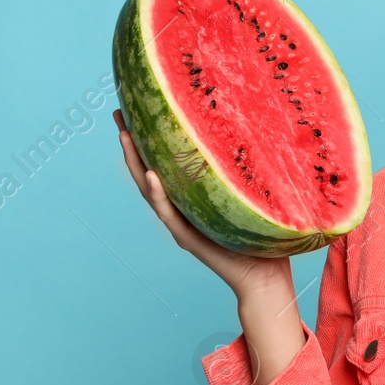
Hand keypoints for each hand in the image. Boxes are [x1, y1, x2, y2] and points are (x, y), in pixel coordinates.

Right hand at [114, 108, 292, 299]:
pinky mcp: (189, 238)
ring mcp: (182, 224)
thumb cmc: (262, 234)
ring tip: (125, 136)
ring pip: (151, 190)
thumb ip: (242, 170)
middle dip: (132, 144)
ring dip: (136, 163)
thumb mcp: (250, 194)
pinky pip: (170, 213)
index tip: (138, 107)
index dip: (149, 137)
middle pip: (148, 170)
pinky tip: (151, 175)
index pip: (164, 162)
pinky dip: (159, 194)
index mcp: (190, 197)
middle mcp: (181, 208)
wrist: (265, 276)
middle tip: (119, 114)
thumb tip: (255, 129)